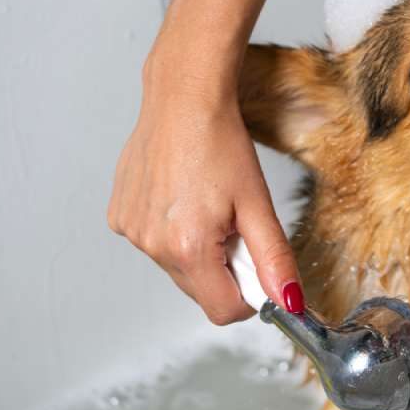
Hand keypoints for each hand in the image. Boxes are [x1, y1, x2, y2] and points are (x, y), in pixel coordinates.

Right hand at [108, 44, 301, 324]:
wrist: (183, 98)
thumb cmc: (220, 142)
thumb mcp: (258, 204)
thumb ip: (274, 260)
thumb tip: (289, 301)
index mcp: (189, 248)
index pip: (223, 311)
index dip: (248, 295)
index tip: (254, 264)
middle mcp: (152, 245)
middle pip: (200, 290)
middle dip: (223, 268)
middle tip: (233, 224)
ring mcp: (131, 232)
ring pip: (177, 267)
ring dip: (197, 248)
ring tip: (206, 203)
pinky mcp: (119, 216)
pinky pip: (154, 243)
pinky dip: (172, 230)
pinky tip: (181, 196)